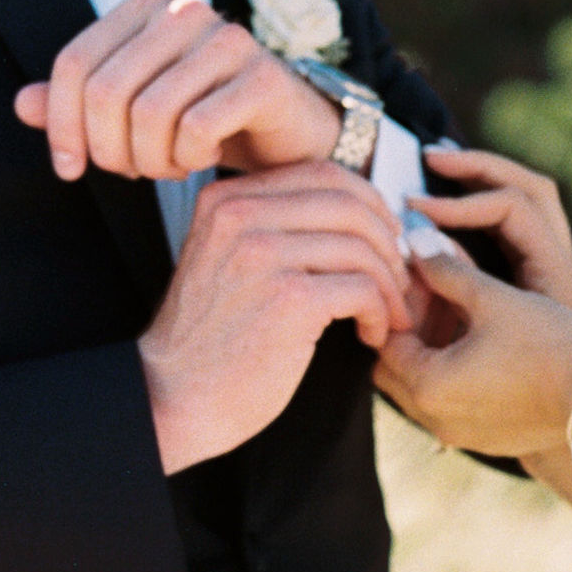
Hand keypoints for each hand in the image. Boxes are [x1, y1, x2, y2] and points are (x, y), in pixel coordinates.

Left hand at [14, 0, 338, 181]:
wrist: (289, 131)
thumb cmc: (206, 116)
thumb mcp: (134, 110)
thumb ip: (79, 103)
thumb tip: (23, 104)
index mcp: (147, 7)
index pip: (74, 63)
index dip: (60, 124)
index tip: (69, 168)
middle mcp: (185, 11)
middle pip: (106, 90)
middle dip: (107, 150)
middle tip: (128, 172)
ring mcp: (229, 40)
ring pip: (149, 114)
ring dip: (150, 160)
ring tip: (167, 166)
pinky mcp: (264, 77)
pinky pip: (196, 130)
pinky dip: (190, 160)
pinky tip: (202, 160)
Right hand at [140, 163, 421, 471]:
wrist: (173, 398)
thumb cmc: (212, 337)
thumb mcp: (229, 259)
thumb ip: (275, 225)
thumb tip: (363, 209)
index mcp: (226, 199)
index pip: (321, 173)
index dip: (368, 202)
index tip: (383, 238)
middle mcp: (240, 216)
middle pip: (349, 204)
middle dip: (387, 242)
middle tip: (398, 279)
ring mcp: (264, 254)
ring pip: (362, 247)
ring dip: (390, 285)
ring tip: (388, 314)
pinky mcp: (290, 299)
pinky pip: (363, 287)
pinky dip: (380, 313)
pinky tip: (370, 335)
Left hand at [373, 251, 571, 474]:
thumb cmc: (548, 343)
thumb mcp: (491, 297)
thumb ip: (444, 268)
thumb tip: (413, 236)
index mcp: (428, 386)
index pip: (385, 341)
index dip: (399, 305)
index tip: (420, 278)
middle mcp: (435, 419)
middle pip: (397, 369)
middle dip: (410, 332)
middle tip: (435, 297)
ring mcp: (460, 435)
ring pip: (423, 389)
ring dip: (432, 354)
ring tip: (461, 316)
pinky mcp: (486, 440)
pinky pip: (452, 406)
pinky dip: (454, 377)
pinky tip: (483, 346)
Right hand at [415, 142, 571, 321]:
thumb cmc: (530, 382)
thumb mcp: (490, 327)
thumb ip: (461, 280)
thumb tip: (425, 239)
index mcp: (556, 270)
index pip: (511, 207)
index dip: (460, 203)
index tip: (416, 209)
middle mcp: (562, 260)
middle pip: (529, 186)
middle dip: (479, 166)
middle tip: (431, 156)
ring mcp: (555, 266)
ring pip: (529, 198)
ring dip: (487, 177)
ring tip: (443, 162)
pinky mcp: (542, 277)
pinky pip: (519, 223)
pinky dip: (488, 204)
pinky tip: (458, 197)